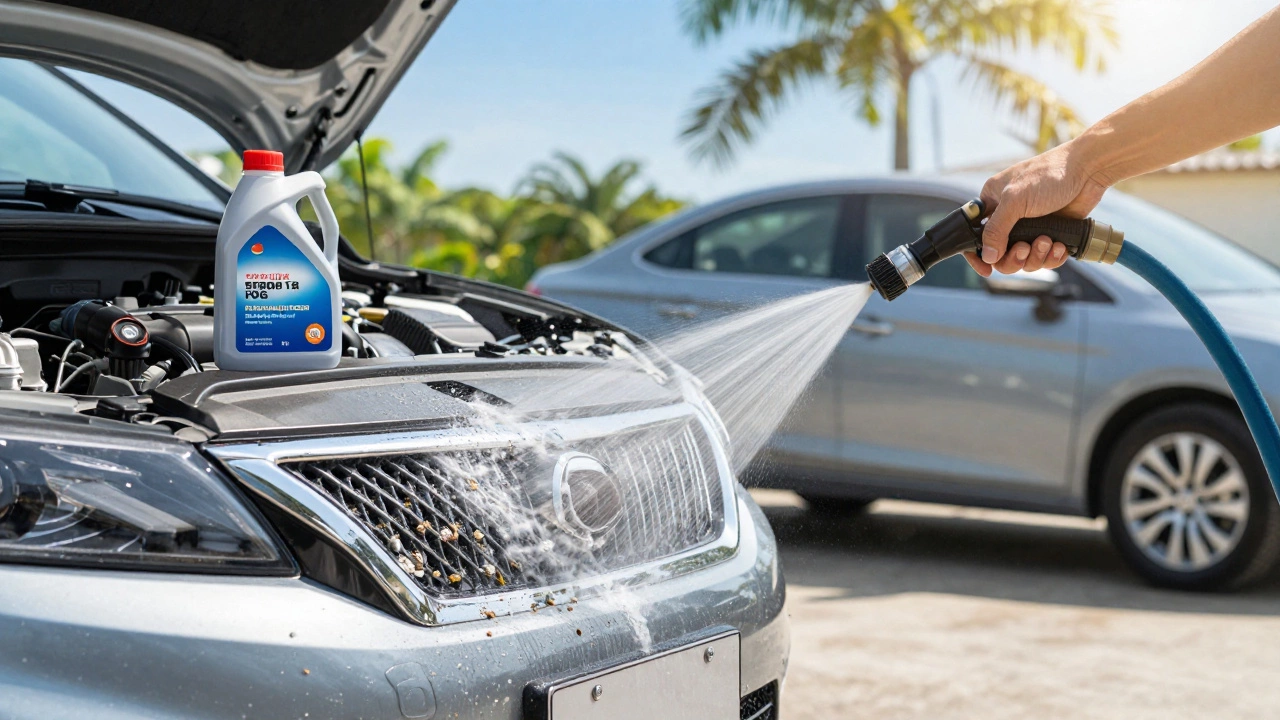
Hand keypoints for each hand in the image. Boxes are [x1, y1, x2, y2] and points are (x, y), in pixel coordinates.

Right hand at [965, 142, 1109, 276]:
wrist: (1087, 171)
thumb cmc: (1049, 175)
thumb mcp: (1015, 200)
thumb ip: (996, 229)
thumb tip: (987, 255)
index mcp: (993, 204)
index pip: (975, 236)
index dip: (978, 255)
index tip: (986, 269)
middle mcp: (1009, 217)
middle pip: (1000, 255)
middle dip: (1014, 258)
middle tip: (1025, 248)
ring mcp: (1030, 227)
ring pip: (1024, 260)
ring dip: (1036, 256)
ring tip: (1048, 241)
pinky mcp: (1050, 234)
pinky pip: (1045, 258)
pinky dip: (1052, 257)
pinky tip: (1060, 246)